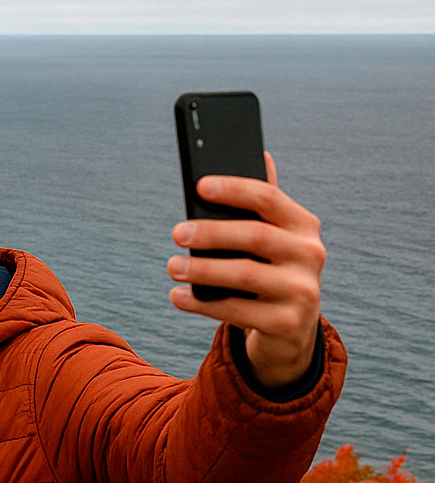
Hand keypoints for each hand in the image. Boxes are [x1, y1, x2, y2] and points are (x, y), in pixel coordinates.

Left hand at [167, 152, 324, 388]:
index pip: (269, 198)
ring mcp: (303, 291)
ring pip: (245, 275)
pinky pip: (237, 311)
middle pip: (255, 236)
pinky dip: (202, 303)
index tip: (199, 186)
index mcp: (304, 226)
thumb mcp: (271, 237)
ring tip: (172, 266)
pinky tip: (178, 296)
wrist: (289, 329)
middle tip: (176, 233)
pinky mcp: (287, 323)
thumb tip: (260, 154)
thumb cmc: (270, 271)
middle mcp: (310, 255)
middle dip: (211, 233)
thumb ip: (262, 202)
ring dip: (202, 269)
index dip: (234, 189)